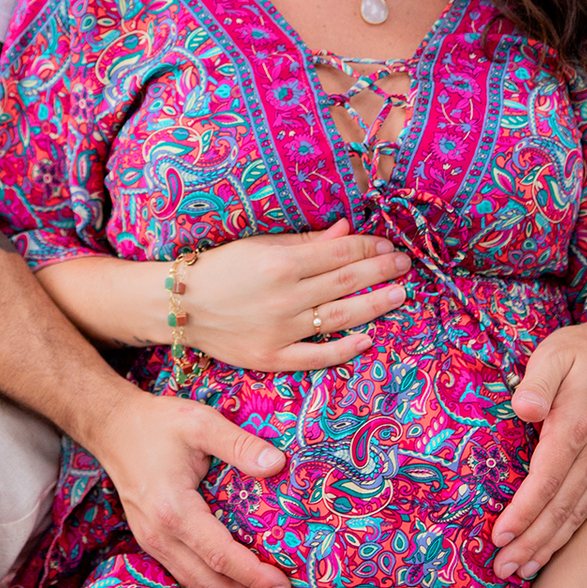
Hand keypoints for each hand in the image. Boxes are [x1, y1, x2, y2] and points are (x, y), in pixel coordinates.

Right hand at [93, 383, 293, 587]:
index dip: (253, 575)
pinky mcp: (153, 542)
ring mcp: (153, 542)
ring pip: (195, 585)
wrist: (113, 428)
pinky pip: (186, 574)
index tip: (285, 584)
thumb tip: (277, 464)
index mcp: (173, 510)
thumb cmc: (158, 423)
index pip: (219, 555)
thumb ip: (239, 444)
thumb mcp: (201, 422)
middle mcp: (160, 535)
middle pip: (208, 583)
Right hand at [182, 219, 410, 371]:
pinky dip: (345, 349)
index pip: (339, 253)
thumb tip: (346, 230)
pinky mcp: (273, 357)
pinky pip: (317, 356)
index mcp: (280, 262)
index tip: (387, 244)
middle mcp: (284, 296)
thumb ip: (305, 240)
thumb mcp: (260, 245)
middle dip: (381, 271)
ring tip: (400, 294)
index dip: (368, 247)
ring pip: (340, 317)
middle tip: (405, 265)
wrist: (181, 305)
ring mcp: (280, 330)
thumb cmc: (222, 268)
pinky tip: (368, 338)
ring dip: (375, 305)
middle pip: (346, 282)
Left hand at [490, 310, 586, 580]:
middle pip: (561, 510)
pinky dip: (568, 534)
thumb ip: (537, 381)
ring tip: (520, 569)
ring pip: (577, 516)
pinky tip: (550, 548)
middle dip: (530, 544)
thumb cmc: (584, 351)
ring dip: (548, 546)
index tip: (498, 536)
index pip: (546, 482)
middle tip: (501, 570)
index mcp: (576, 428)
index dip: (523, 514)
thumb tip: (523, 409)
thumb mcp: (555, 353)